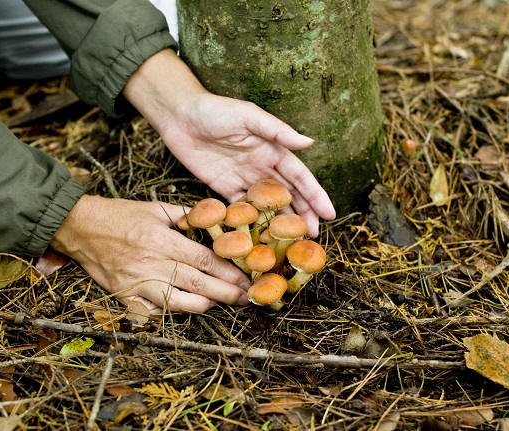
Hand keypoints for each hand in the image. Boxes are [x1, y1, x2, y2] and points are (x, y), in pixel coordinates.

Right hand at [49, 195, 250, 312]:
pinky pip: (154, 314)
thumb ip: (186, 216)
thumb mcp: (155, 207)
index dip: (228, 272)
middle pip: (197, 284)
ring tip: (221, 304)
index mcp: (160, 239)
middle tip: (246, 298)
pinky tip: (188, 309)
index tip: (245, 278)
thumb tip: (216, 219)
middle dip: (226, 293)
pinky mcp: (124, 298)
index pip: (203, 259)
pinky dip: (173, 314)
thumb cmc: (119, 215)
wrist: (79, 227)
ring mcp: (136, 284)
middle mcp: (150, 264)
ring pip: (178, 304)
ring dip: (204, 306)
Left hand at [122, 49, 335, 236]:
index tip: (329, 214)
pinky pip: (241, 209)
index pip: (300, 177)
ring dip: (279, 223)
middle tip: (314, 236)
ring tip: (291, 243)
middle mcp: (261, 167)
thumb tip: (309, 142)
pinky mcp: (223, 188)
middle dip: (302, 215)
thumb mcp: (249, 116)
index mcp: (272, 150)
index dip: (315, 195)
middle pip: (288, 195)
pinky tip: (260, 238)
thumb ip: (278, 131)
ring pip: (267, 206)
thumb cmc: (216, 110)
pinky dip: (252, 223)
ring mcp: (243, 179)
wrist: (179, 116)